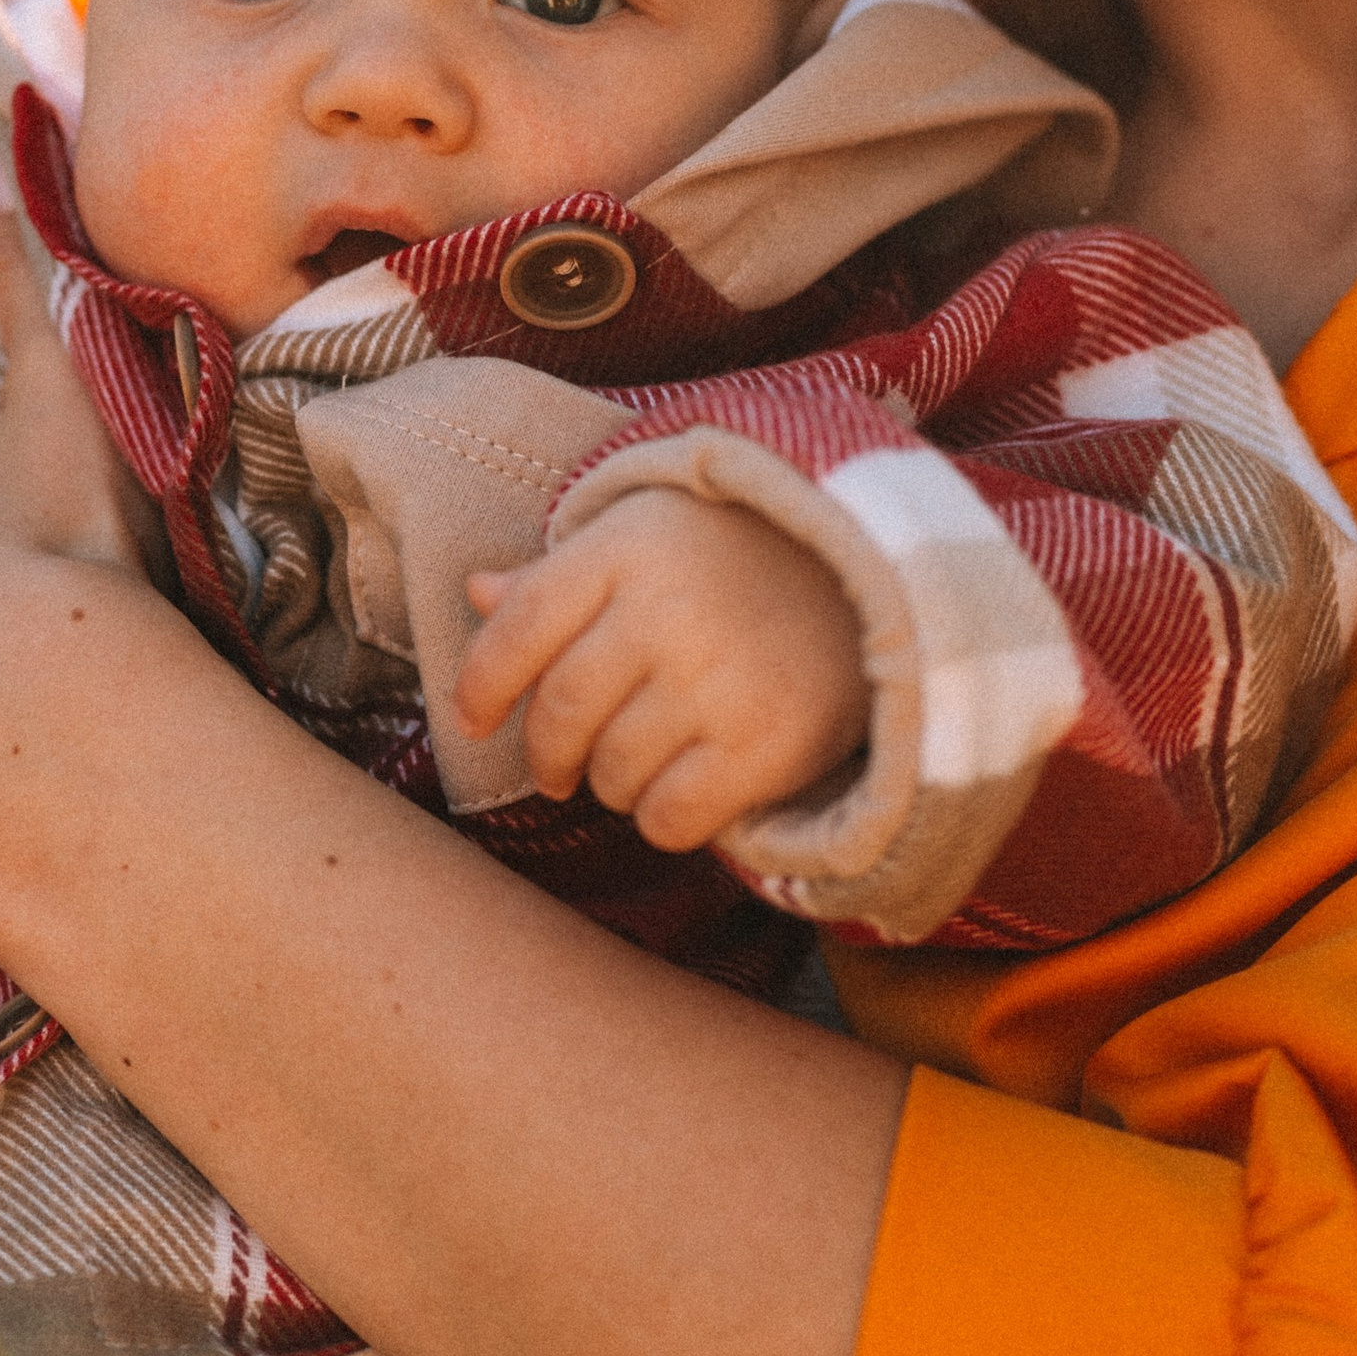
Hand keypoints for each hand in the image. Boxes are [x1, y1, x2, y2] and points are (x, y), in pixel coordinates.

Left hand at [456, 489, 868, 853]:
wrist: (881, 576)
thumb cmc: (740, 559)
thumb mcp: (649, 536)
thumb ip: (561, 574)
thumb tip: (476, 595)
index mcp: (629, 548)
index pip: (519, 627)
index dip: (481, 685)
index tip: (475, 718)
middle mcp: (668, 612)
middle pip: (560, 712)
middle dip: (547, 753)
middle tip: (560, 765)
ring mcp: (718, 681)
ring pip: (610, 773)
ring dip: (609, 784)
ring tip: (637, 761)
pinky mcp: (766, 745)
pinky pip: (670, 818)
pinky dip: (661, 819)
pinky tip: (682, 791)